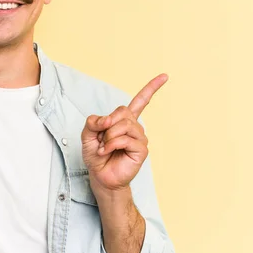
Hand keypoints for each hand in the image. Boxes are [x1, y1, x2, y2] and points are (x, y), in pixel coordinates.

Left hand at [81, 74, 167, 193]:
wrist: (100, 176)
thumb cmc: (96, 155)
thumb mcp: (87, 134)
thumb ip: (93, 122)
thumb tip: (107, 119)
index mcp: (125, 120)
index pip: (141, 101)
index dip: (152, 88)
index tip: (165, 76)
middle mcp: (135, 127)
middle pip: (122, 112)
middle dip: (107, 124)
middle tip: (102, 139)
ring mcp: (140, 138)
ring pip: (123, 125)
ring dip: (108, 137)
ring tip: (105, 147)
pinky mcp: (141, 150)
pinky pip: (124, 139)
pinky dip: (111, 145)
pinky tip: (107, 151)